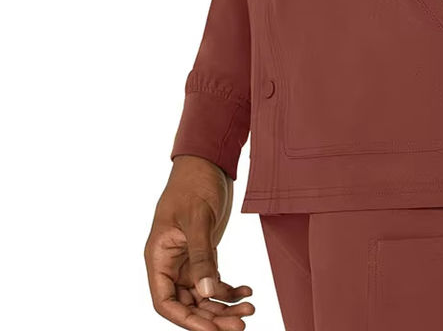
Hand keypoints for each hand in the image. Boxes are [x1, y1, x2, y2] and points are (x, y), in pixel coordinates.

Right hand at [144, 155, 253, 330]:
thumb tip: (208, 293)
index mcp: (158, 257)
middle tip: (240, 325)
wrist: (207, 161)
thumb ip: (202, 256)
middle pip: (187, 304)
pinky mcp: (204, 253)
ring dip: (224, 306)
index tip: (211, 330)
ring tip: (250, 310)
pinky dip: (229, 289)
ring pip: (203, 295)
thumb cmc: (194, 184)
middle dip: (212, 317)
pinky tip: (247, 291)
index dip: (186, 320)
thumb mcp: (198, 219)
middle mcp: (170, 264)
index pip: (165, 302)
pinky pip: (214, 280)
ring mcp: (187, 260)